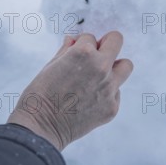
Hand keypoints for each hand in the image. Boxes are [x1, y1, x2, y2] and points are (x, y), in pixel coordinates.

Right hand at [7, 31, 133, 150]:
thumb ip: (67, 49)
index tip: (72, 55)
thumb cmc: (40, 94)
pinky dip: (106, 92)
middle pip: (117, 40)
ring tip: (99, 76)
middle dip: (105, 44)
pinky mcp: (112, 107)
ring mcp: (109, 89)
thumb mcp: (51, 65)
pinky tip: (90, 100)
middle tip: (95, 55)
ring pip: (126, 66)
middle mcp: (101, 68)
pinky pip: (116, 92)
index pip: (90, 37)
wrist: (39, 128)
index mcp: (84, 53)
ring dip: (114, 67)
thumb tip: (74, 39)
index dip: (80, 44)